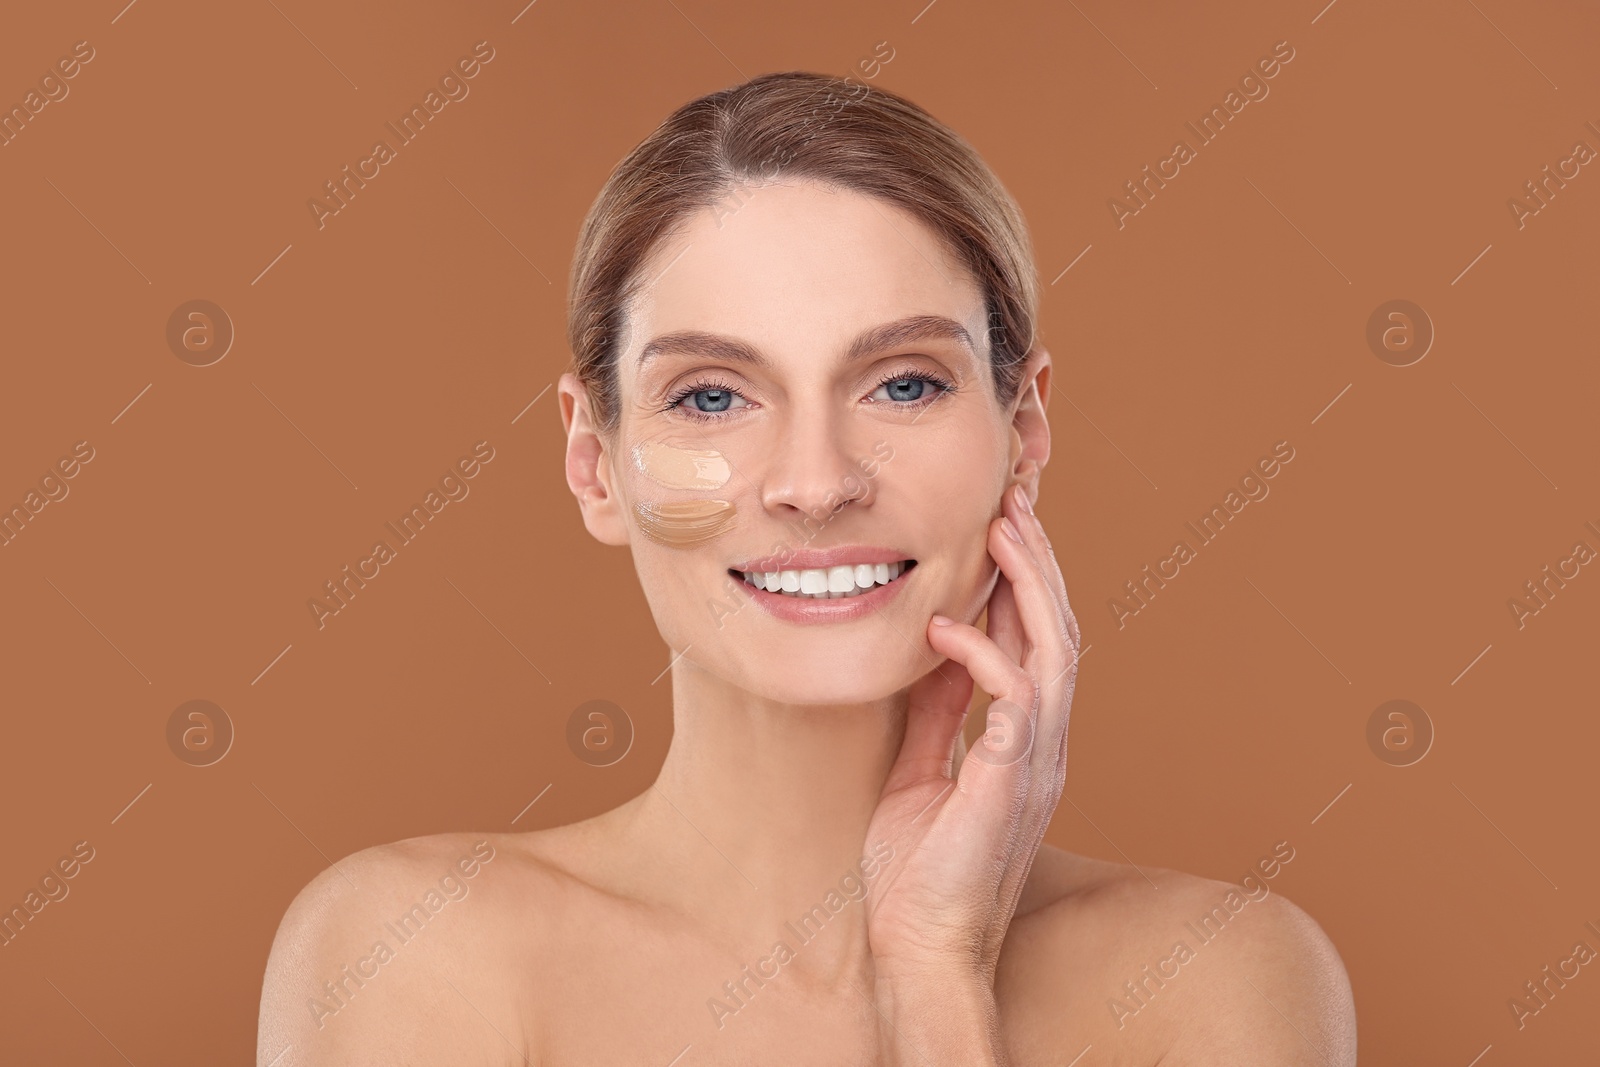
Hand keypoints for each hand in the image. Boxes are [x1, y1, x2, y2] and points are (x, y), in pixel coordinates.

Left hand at [863, 483, 1080, 982]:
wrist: (922, 947)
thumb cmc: (919, 869)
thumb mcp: (923, 767)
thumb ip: (939, 710)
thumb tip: (937, 647)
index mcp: (1024, 738)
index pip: (1036, 640)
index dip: (1024, 579)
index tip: (1001, 523)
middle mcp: (1043, 742)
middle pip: (1058, 630)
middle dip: (1037, 560)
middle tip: (1012, 500)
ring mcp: (1035, 761)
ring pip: (1055, 650)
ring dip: (1030, 585)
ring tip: (1003, 528)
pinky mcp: (1011, 781)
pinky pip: (1014, 701)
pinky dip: (985, 654)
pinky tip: (946, 627)